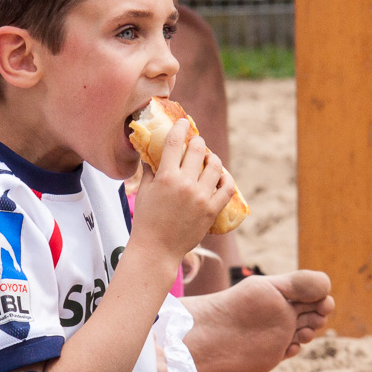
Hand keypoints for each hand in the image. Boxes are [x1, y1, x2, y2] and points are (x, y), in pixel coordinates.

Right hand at [132, 119, 235, 261]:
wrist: (157, 249)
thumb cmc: (146, 220)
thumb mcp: (144, 191)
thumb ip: (149, 170)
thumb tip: (151, 153)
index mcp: (165, 177)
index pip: (174, 143)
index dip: (180, 128)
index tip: (183, 122)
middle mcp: (185, 184)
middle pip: (198, 150)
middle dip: (198, 142)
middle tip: (196, 143)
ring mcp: (201, 197)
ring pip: (216, 166)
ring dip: (212, 158)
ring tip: (208, 159)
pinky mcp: (212, 210)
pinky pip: (227, 187)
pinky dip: (226, 178)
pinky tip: (221, 176)